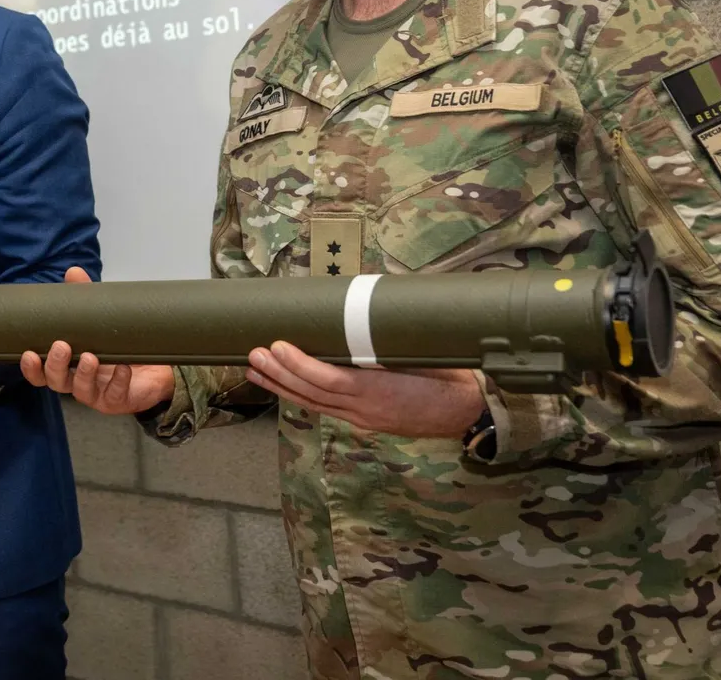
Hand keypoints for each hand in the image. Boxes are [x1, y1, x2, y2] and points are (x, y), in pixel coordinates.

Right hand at [19, 267, 178, 413]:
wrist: (154, 368)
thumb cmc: (118, 346)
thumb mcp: (98, 321)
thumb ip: (84, 298)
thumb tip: (73, 272)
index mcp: (67, 366)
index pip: (41, 373)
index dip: (32, 368)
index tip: (28, 353)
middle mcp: (77, 382)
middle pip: (56, 382)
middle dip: (55, 365)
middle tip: (61, 346)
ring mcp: (97, 393)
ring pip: (82, 390)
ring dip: (83, 374)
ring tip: (91, 356)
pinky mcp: (118, 399)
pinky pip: (115, 393)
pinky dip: (118, 380)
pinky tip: (123, 368)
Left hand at [246, 341, 484, 437]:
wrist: (467, 410)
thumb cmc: (448, 374)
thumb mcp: (419, 352)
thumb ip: (386, 334)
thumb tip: (360, 300)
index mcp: (380, 389)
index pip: (330, 379)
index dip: (301, 365)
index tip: (278, 346)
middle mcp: (366, 407)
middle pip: (314, 392)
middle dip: (280, 373)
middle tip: (253, 354)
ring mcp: (363, 417)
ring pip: (314, 403)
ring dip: (282, 386)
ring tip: (254, 371)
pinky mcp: (364, 421)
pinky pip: (326, 409)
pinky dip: (301, 396)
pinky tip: (282, 387)